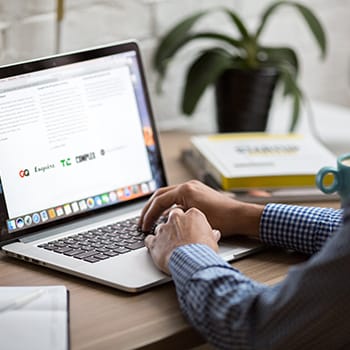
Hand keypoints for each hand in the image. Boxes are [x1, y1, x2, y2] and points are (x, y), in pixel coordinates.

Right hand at [140, 180, 263, 237]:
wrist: (240, 216)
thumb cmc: (223, 219)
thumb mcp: (195, 219)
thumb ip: (176, 217)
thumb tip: (163, 221)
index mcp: (186, 190)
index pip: (159, 200)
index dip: (149, 215)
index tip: (144, 226)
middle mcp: (188, 185)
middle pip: (160, 195)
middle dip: (149, 209)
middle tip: (142, 222)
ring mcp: (193, 188)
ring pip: (168, 195)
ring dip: (158, 207)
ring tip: (151, 220)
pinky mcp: (197, 193)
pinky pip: (177, 198)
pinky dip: (169, 207)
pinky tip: (167, 218)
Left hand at [144, 207, 220, 273]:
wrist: (193, 262)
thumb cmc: (205, 251)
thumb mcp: (213, 240)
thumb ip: (211, 234)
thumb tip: (214, 234)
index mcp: (193, 214)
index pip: (188, 213)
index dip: (188, 221)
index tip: (189, 227)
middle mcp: (176, 218)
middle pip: (172, 216)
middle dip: (174, 224)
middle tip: (178, 233)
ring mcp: (164, 228)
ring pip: (160, 227)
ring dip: (164, 235)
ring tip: (169, 245)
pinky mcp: (154, 240)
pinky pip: (149, 239)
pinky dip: (152, 243)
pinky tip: (156, 249)